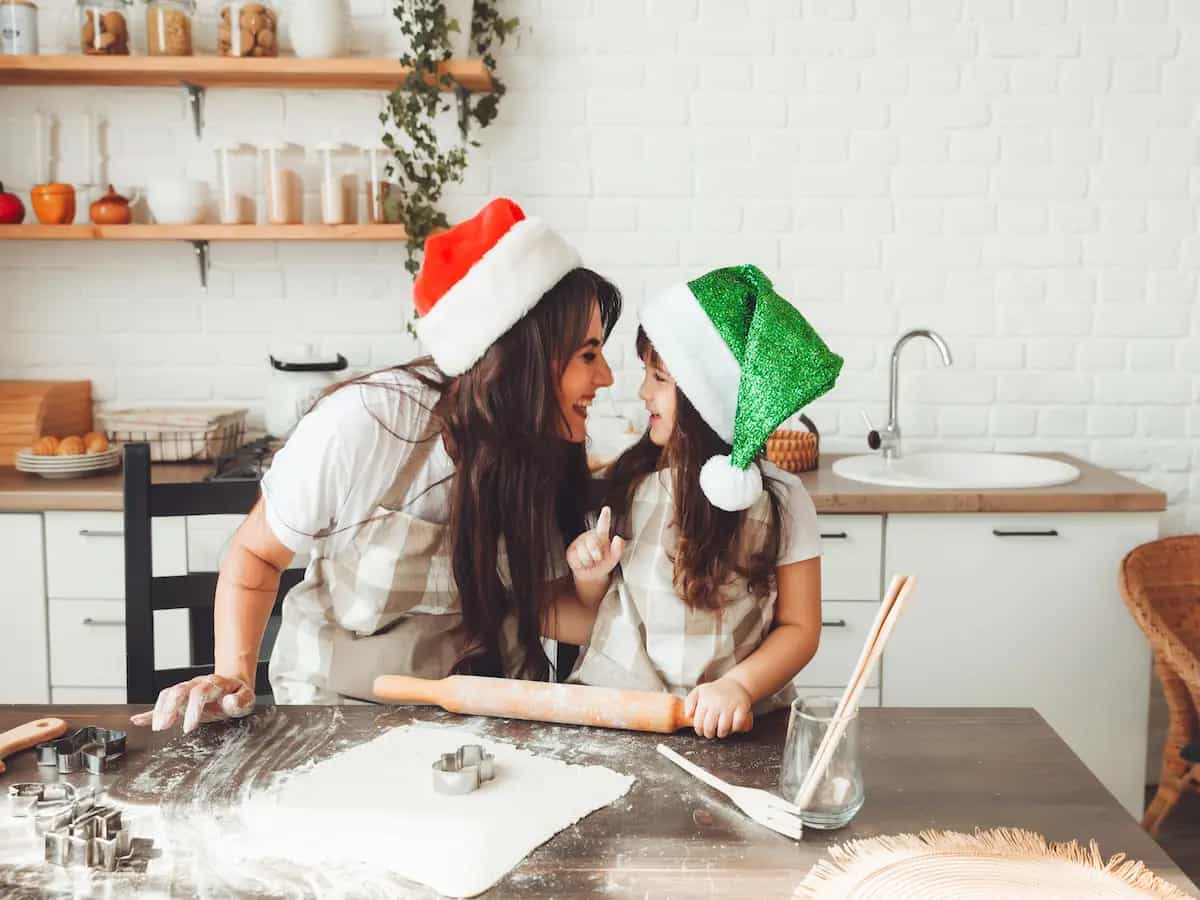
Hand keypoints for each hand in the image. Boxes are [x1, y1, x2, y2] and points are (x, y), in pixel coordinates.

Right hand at [129, 673, 254, 733]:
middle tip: (163, 726)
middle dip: (169, 707)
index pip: (200, 692)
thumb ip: (240, 701)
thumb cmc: (239, 695)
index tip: (189, 728)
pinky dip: (150, 712)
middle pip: (179, 690)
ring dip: (160, 709)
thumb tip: (228, 702)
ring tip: (157, 727)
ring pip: (169, 693)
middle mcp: (197, 684)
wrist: (233, 685)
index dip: (193, 709)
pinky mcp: (180, 699)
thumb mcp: (248, 698)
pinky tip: (137, 720)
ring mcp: (187, 689)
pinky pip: (162, 702)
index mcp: (215, 684)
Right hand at [566, 506, 624, 583]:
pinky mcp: (571, 551)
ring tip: (591, 562)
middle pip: (593, 543)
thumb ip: (618, 549)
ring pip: (584, 554)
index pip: (603, 525)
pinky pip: (577, 560)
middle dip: (597, 555)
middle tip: (598, 559)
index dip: (604, 517)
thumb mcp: (614, 557)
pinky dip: (582, 565)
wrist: (591, 574)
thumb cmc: (603, 563)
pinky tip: (583, 563)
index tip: (606, 509)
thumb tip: (618, 538)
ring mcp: (579, 544)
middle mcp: (590, 537)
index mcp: (601, 536)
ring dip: (590, 562)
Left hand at [685, 677, 753, 738]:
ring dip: (721, 734)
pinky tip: (732, 727)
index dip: (699, 730)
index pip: (698, 722)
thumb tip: (687, 715)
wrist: (735, 683)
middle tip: (710, 733)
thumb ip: (689, 702)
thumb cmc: (715, 691)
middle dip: (709, 734)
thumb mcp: (699, 691)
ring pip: (723, 728)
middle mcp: (717, 702)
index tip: (701, 731)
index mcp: (705, 700)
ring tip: (720, 732)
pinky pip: (738, 724)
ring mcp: (730, 705)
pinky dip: (735, 729)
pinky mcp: (742, 707)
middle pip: (709, 727)